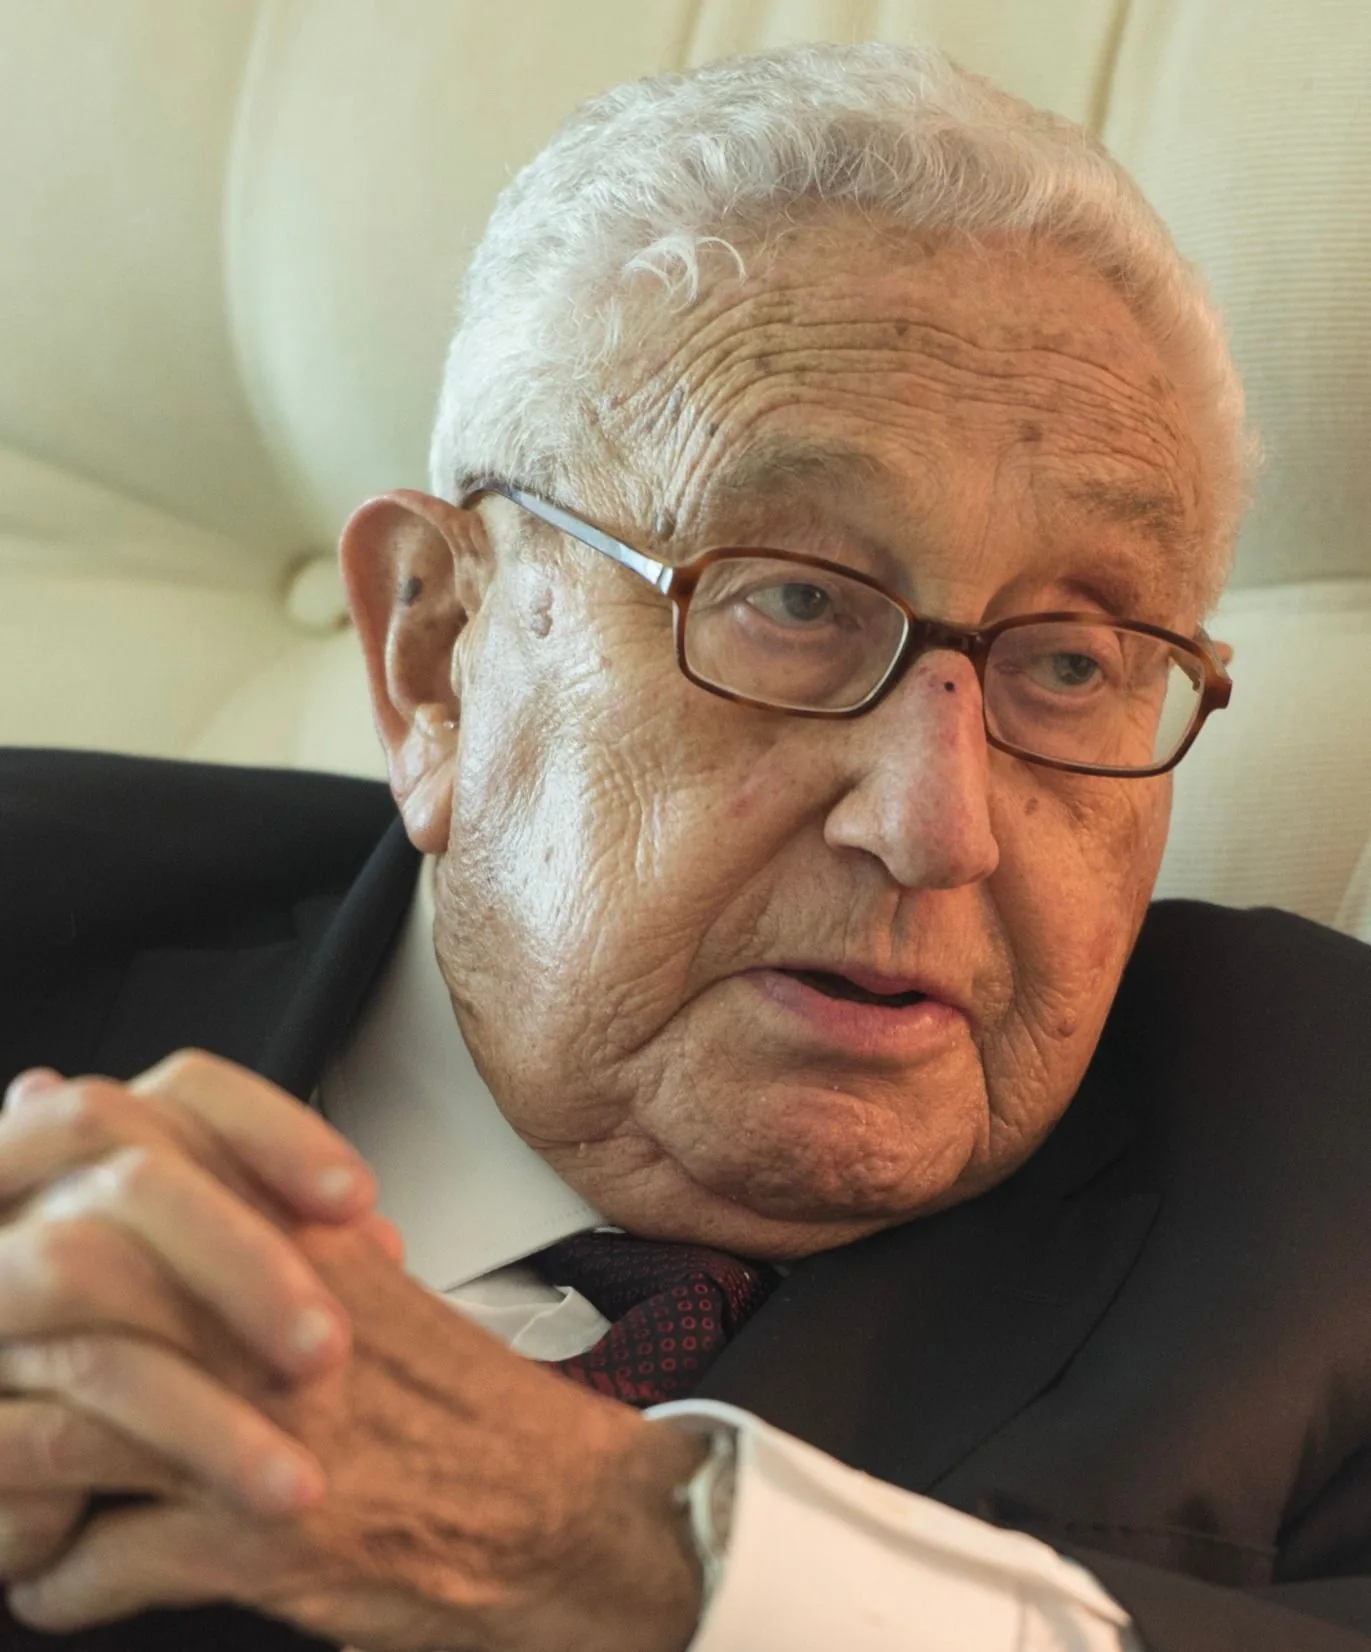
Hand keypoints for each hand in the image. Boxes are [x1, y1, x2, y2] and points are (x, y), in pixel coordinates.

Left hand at [0, 1052, 705, 1651]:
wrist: (562, 1514)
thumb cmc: (468, 1410)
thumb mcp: (365, 1289)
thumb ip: (267, 1228)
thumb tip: (169, 1185)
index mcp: (299, 1242)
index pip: (130, 1165)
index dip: (43, 1202)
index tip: (21, 1239)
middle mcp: (266, 1317)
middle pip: (63, 1287)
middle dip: (1, 1342)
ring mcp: (257, 1426)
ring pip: (45, 1429)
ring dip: (2, 1471)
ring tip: (8, 1493)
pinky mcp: (257, 1542)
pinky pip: (89, 1561)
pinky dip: (50, 1578)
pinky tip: (58, 1578)